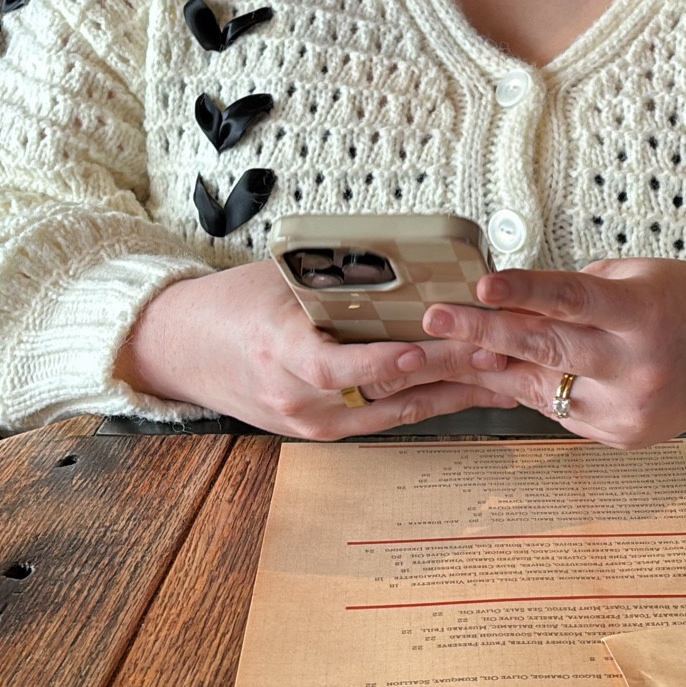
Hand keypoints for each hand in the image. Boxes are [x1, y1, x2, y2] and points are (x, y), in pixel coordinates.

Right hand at [113, 258, 517, 438]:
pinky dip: (428, 404)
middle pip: (380, 389)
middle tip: (497, 351)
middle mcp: (296, 396)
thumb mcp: (278, 279)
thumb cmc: (233, 303)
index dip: (382, 360)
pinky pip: (383, 419)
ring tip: (503, 378)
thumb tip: (400, 254)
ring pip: (393, 411)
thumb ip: (333, 278)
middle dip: (446, 371)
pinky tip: (468, 393)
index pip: (335, 367)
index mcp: (280, 349)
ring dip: (452, 396)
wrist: (182, 350)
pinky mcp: (322, 433)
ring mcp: (309, 422)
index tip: (423, 346)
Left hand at [422, 258, 685, 447]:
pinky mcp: (624, 436)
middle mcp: (637, 366)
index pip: (572, 300)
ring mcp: (629, 409)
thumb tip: (513, 306)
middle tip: (436, 320)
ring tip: (456, 347)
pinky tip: (520, 371)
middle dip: (484, 334)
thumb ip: (577, 292)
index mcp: (643, 314)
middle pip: (547, 349)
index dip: (524, 293)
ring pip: (545, 387)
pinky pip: (564, 412)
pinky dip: (540, 389)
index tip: (481, 286)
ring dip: (500, 365)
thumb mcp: (636, 276)